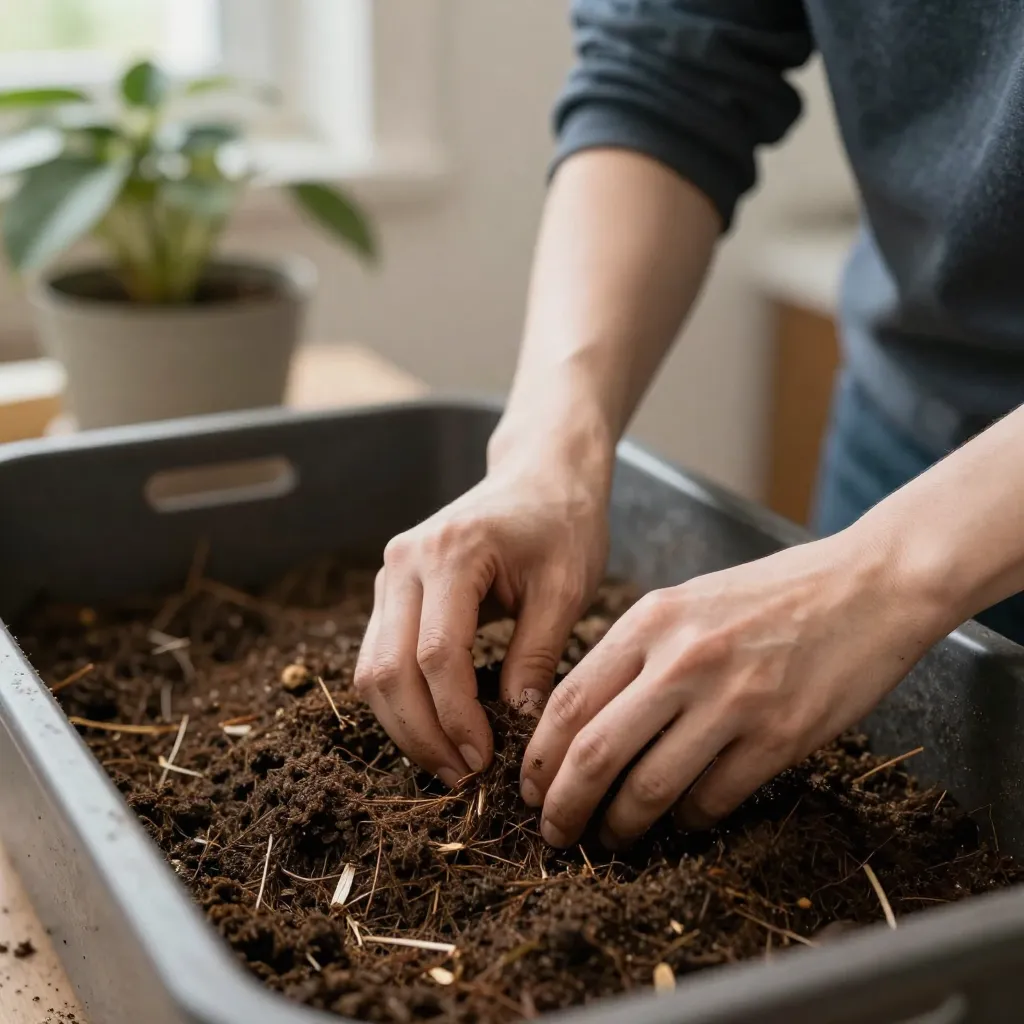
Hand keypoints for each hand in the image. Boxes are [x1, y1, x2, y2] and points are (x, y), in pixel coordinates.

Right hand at [354, 443, 609, 786]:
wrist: (539, 475)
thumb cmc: (562, 522)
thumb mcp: (566, 587)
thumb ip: (538, 655)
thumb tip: (518, 727)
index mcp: (451, 553)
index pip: (436, 655)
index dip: (457, 718)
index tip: (486, 761)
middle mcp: (405, 561)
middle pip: (387, 669)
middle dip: (422, 735)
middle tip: (463, 779)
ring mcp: (390, 574)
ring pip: (371, 669)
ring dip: (405, 725)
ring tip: (451, 764)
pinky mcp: (391, 589)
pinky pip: (379, 656)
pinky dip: (401, 700)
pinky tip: (438, 728)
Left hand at [519, 528, 949, 848]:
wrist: (870, 584)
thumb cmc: (772, 594)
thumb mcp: (687, 601)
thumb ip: (635, 651)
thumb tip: (584, 718)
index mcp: (650, 621)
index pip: (567, 702)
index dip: (538, 758)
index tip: (530, 789)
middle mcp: (681, 660)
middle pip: (594, 753)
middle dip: (563, 805)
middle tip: (554, 832)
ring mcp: (732, 700)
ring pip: (649, 788)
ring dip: (621, 826)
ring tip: (611, 837)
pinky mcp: (779, 736)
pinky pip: (712, 800)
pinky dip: (687, 821)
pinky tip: (681, 820)